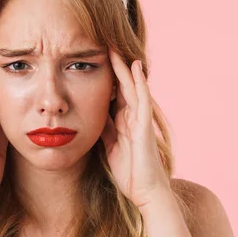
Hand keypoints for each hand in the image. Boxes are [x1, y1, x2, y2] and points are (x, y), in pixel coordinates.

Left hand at [100, 49, 171, 207]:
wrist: (146, 193)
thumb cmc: (130, 173)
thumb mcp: (110, 147)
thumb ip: (105, 130)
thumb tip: (92, 116)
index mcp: (123, 122)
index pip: (112, 93)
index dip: (104, 77)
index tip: (92, 59)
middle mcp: (132, 117)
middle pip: (121, 85)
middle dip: (113, 66)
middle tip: (103, 43)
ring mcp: (140, 119)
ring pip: (131, 87)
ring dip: (123, 67)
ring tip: (115, 46)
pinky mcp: (145, 126)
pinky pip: (142, 99)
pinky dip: (138, 82)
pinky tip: (134, 66)